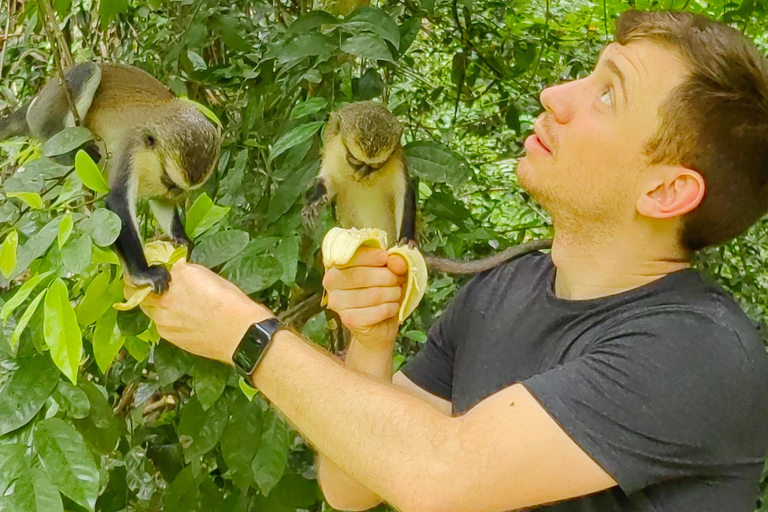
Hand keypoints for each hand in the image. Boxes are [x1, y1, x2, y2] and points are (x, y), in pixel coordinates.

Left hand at [124, 261, 272, 363]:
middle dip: (138, 283)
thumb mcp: (209, 276)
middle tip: (149, 282)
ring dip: (152, 302)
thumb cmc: (232, 303)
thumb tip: (171, 269)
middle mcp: (164, 295)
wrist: (241, 335)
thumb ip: (184, 271)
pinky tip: (182, 318)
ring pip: (145, 306)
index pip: (147, 265)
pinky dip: (164, 317)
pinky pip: (158, 322)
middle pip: (133, 287)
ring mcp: (161, 317)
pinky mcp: (166, 334)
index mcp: (177, 275)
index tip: (148, 265)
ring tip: (172, 303)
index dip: (145, 265)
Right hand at [322, 247, 406, 348]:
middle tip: (397, 280)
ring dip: (392, 293)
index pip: (350, 257)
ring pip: (373, 294)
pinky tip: (392, 307)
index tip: (385, 257)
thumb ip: (393, 262)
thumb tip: (397, 261)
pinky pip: (378, 310)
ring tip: (396, 294)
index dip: (370, 256)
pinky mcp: (350, 320)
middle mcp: (331, 284)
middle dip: (387, 276)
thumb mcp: (389, 271)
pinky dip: (391, 308)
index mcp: (337, 266)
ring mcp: (338, 303)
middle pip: (361, 276)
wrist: (378, 326)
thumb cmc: (381, 292)